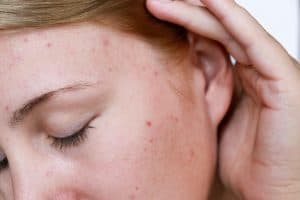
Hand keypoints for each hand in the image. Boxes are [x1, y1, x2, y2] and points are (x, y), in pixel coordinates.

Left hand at [146, 0, 299, 198]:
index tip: (153, 17)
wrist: (273, 193)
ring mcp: (272, 70)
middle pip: (216, 30)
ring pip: (231, 28)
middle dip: (184, 12)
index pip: (209, 42)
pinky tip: (207, 0)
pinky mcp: (284, 78)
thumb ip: (201, 97)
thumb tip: (173, 81)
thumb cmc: (244, 163)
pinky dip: (229, 17)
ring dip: (198, 9)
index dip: (181, 27)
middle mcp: (256, 69)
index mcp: (241, 78)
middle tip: (154, 2)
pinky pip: (252, 40)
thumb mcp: (212, 122)